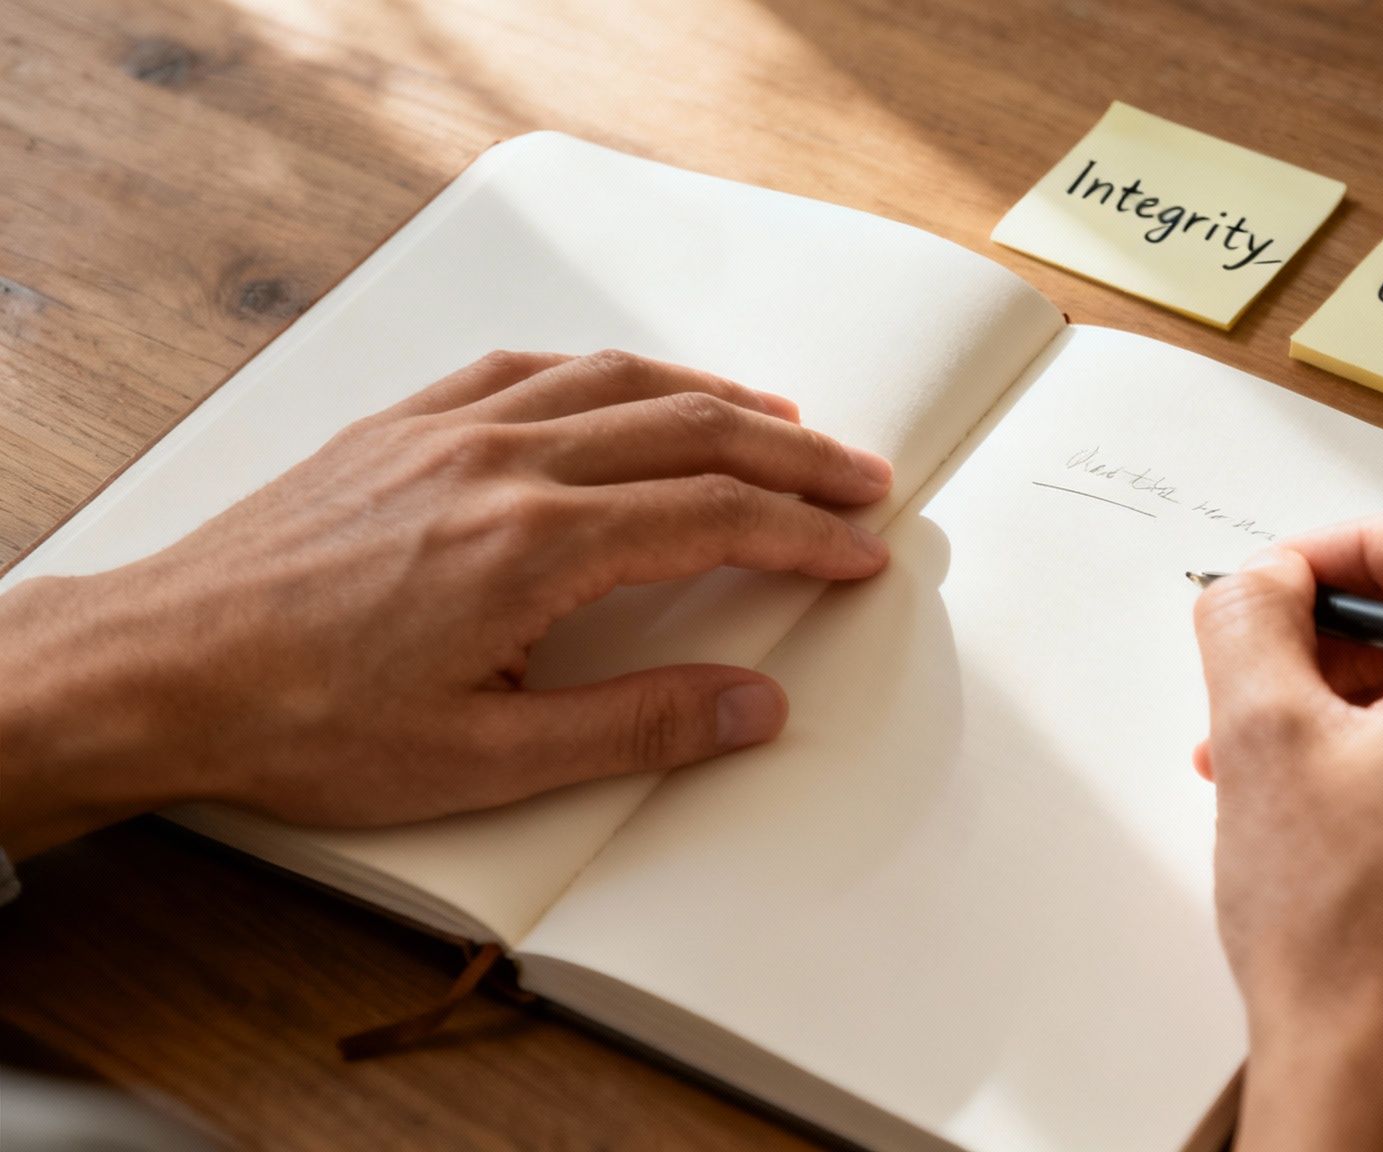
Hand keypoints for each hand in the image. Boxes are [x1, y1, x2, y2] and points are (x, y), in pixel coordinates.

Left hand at [0, 350, 892, 858]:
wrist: (162, 669)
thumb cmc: (303, 720)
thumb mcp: (487, 760)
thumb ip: (637, 725)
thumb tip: (753, 705)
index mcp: (533, 544)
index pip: (715, 517)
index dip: (805, 533)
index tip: (858, 551)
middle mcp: (502, 463)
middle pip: (691, 431)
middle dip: (794, 455)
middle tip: (861, 477)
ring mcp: (448, 431)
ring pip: (619, 381)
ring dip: (717, 398)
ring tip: (781, 420)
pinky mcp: (403, 425)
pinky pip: (530, 369)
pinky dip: (609, 372)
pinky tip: (631, 388)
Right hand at [1191, 499, 1382, 1151]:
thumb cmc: (1348, 944)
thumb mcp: (1262, 736)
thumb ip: (1252, 615)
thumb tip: (1265, 581)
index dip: (1352, 542)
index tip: (1289, 582)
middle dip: (1347, 638)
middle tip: (1265, 675)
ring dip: (1368, 706)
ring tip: (1274, 759)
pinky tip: (1331, 813)